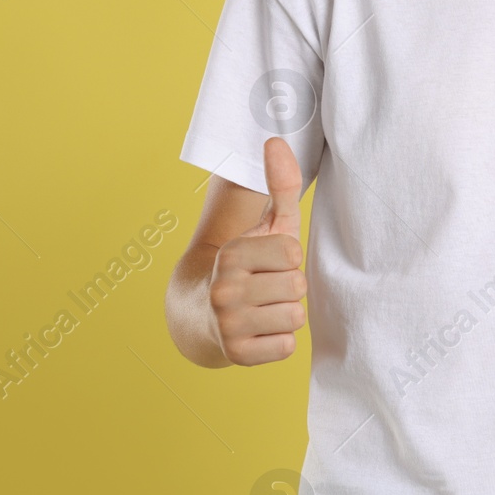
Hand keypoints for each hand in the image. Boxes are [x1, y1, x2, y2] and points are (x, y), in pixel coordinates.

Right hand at [208, 137, 307, 364]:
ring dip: (284, 314)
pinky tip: (258, 330)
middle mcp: (226, 291)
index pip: (293, 256)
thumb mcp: (264, 226)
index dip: (286, 259)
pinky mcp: (237, 355)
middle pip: (297, 287)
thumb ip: (279, 185)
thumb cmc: (245, 266)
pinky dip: (277, 341)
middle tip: (263, 287)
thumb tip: (277, 140)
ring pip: (295, 317)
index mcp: (231, 255)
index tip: (266, 262)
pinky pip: (286, 348)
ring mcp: (229, 326)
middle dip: (286, 287)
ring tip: (261, 307)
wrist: (197, 313)